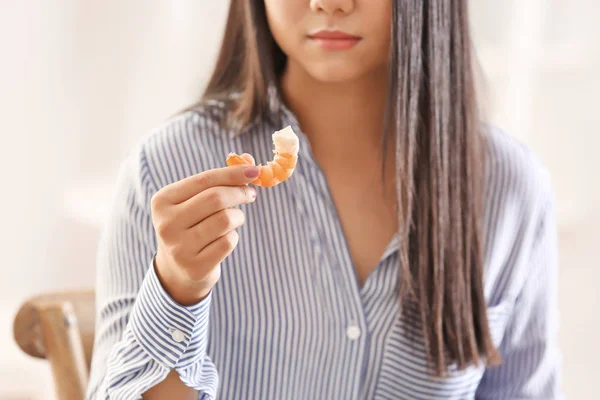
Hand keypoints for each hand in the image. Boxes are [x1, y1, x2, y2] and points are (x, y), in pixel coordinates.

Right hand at [151, 162, 258, 304]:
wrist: (178, 270)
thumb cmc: (192, 225)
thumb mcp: (196, 200)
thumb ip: (220, 179)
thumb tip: (249, 160)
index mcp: (162, 201)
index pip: (204, 180)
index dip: (232, 173)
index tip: (254, 170)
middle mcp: (166, 224)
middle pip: (216, 198)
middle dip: (239, 193)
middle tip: (250, 194)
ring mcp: (179, 248)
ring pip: (225, 220)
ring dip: (238, 217)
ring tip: (234, 219)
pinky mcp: (196, 267)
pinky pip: (228, 242)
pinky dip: (233, 237)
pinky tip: (224, 239)